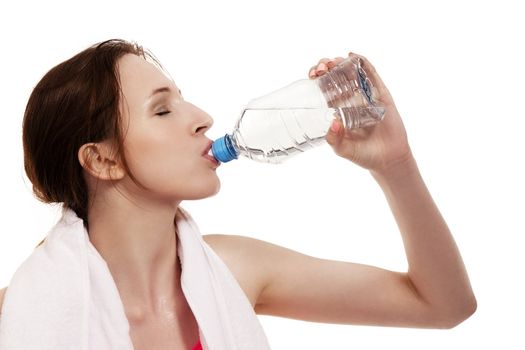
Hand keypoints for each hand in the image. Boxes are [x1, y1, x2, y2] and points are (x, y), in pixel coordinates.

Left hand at [309, 53, 412, 174]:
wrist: (389, 160)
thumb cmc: (364, 156)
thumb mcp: (343, 150)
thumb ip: (335, 140)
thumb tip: (333, 122)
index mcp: (339, 110)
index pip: (325, 89)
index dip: (317, 78)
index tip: (312, 75)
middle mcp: (351, 100)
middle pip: (336, 77)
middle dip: (326, 67)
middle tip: (321, 67)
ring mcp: (367, 96)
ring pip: (352, 73)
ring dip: (341, 63)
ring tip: (333, 61)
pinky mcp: (381, 96)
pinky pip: (372, 76)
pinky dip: (364, 64)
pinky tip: (354, 57)